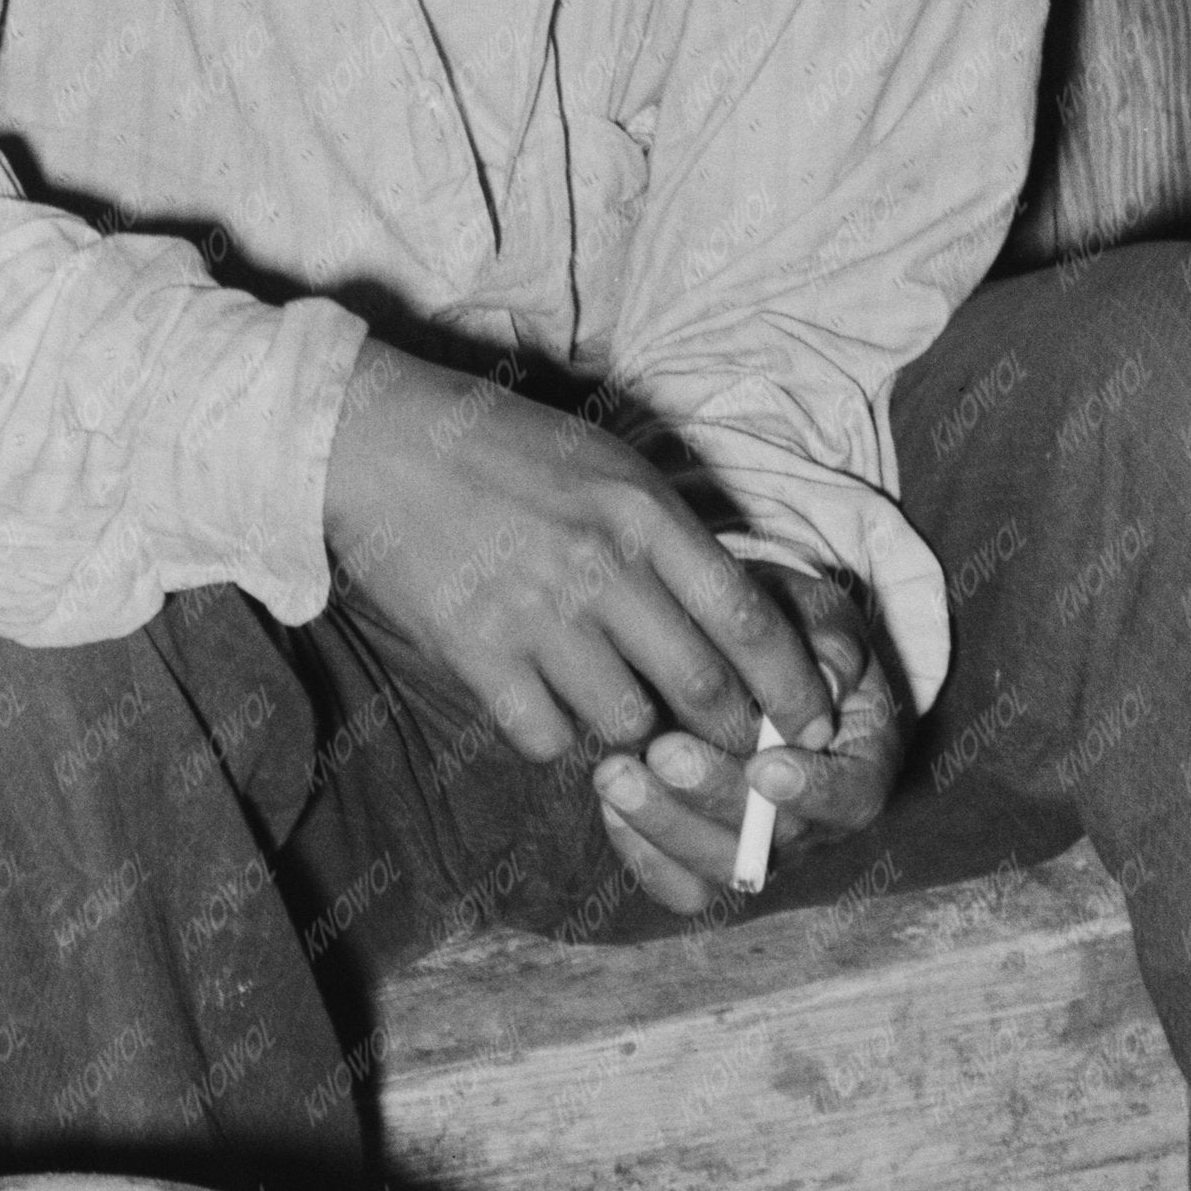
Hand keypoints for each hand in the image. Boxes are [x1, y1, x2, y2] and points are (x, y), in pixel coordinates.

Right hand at [324, 343, 829, 770]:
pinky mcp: (476, 653)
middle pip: (704, 687)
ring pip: (629, 724)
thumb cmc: (498, 447)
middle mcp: (600, 566)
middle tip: (741, 749)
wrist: (377, 441)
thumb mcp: (607, 461)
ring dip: (642, 739)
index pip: (748, 617)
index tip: (814, 719)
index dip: (794, 684)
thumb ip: (672, 530)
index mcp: (642, 512)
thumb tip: (740, 601)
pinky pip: (546, 738)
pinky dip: (561, 741)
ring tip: (635, 725)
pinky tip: (555, 714)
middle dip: (736, 734)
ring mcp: (536, 615)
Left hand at [590, 566, 909, 917]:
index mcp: (861, 762)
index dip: (814, 791)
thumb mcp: (816, 613)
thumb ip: (828, 638)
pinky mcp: (706, 858)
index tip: (767, 766)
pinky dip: (642, 851)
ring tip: (614, 771)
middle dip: (715, 796)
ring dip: (663, 824)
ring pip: (719, 868)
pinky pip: (679, 884)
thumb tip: (829, 675)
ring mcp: (760, 847)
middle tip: (665, 751)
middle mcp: (815, 820)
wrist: (734, 651)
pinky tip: (611, 802)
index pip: (852, 796)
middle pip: (775, 840)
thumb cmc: (783, 629)